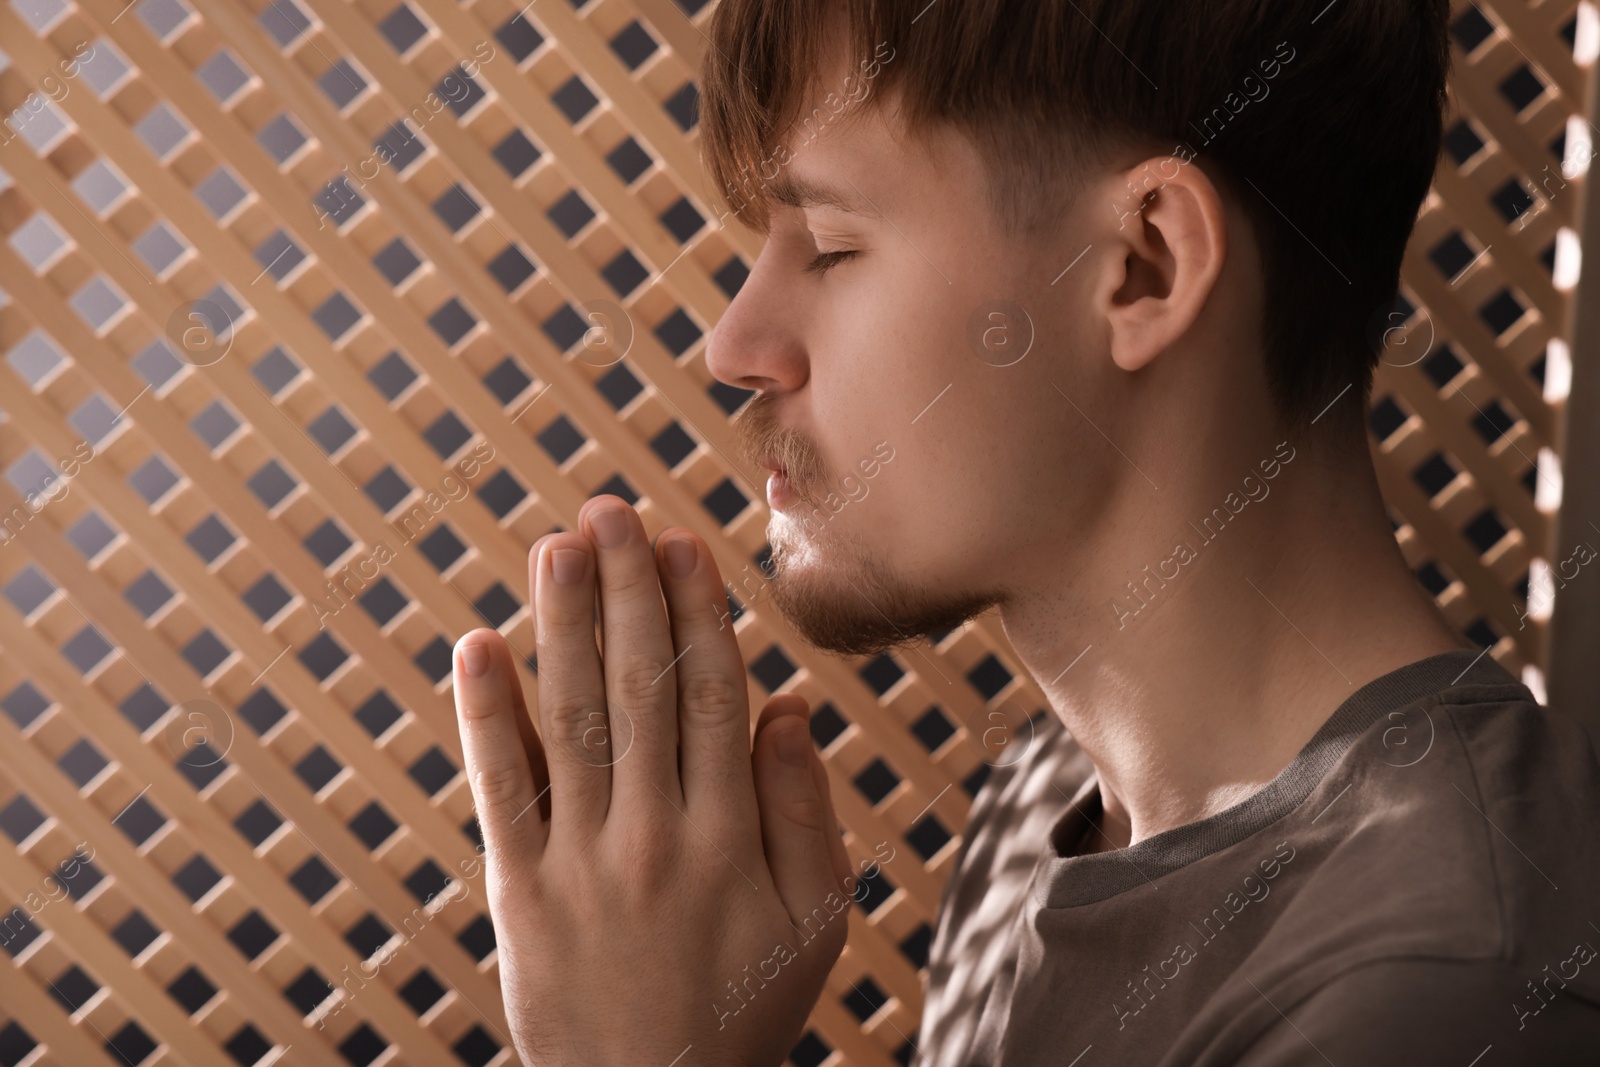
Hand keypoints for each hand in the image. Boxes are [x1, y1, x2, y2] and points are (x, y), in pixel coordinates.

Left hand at [451, 496, 854, 1066]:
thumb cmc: (743, 1009)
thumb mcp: (812, 922)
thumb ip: (803, 812)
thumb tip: (786, 706)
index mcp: (729, 839)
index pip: (713, 697)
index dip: (697, 612)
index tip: (683, 543)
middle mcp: (653, 837)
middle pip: (639, 688)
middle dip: (626, 590)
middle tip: (611, 509)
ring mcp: (579, 863)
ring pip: (571, 718)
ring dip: (561, 623)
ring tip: (556, 545)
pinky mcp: (519, 890)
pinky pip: (502, 789)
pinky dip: (487, 714)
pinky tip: (478, 645)